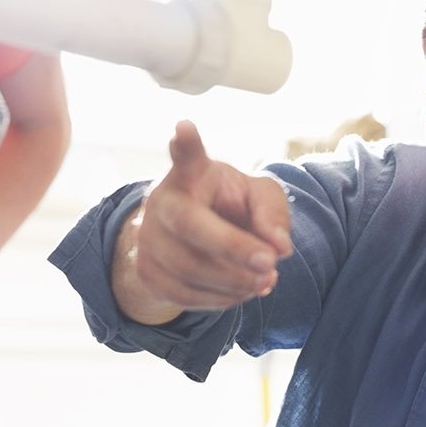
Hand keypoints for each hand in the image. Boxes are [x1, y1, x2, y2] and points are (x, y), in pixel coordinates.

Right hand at [117, 121, 293, 319]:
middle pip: (191, 226)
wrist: (190, 237)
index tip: (184, 127)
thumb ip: (273, 213)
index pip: (187, 156)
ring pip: (189, 268)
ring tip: (266, 280)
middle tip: (271, 263)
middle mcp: (162, 201)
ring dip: (235, 281)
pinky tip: (243, 291)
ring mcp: (148, 238)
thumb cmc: (229, 206)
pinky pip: (185, 296)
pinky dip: (221, 299)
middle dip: (233, 248)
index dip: (185, 144)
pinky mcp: (146, 272)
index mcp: (192, 174)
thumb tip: (279, 248)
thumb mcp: (258, 197)